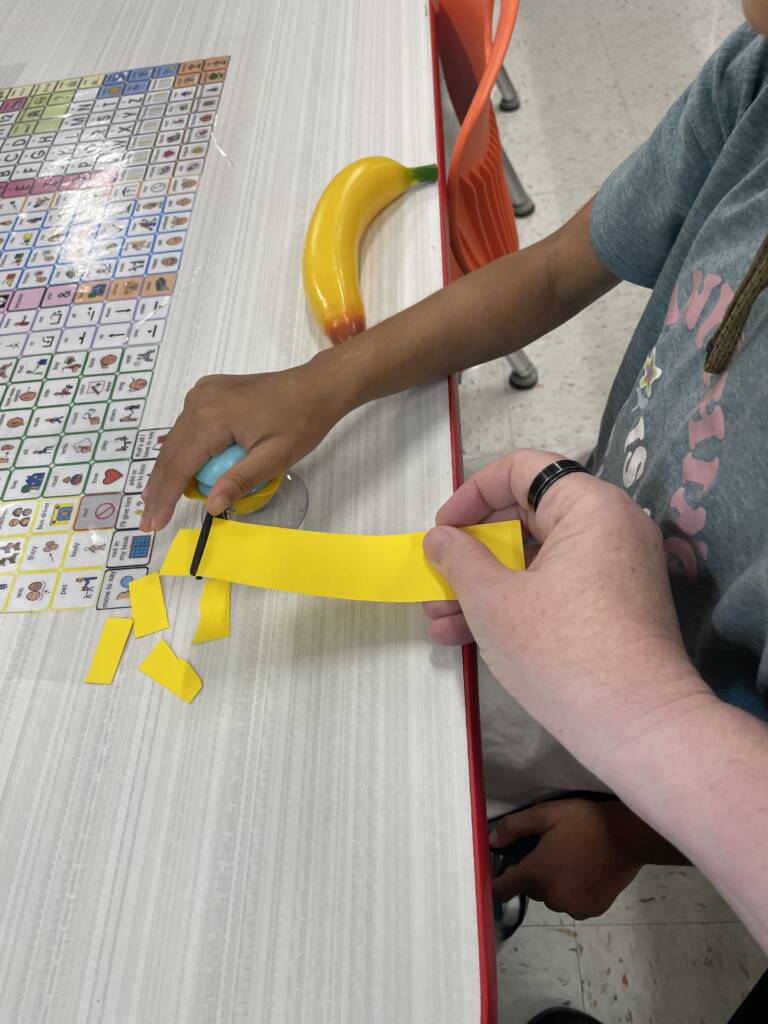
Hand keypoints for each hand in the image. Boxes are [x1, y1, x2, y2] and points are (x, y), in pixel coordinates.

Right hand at [141, 353, 348, 530]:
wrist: (316, 386)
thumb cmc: (301, 421)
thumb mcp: (275, 457)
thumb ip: (240, 480)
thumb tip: (211, 506)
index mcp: (213, 417)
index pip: (179, 465)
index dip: (165, 498)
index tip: (154, 523)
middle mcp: (199, 401)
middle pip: (171, 452)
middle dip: (159, 489)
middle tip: (149, 520)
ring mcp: (202, 393)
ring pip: (176, 440)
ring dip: (169, 471)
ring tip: (158, 502)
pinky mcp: (209, 392)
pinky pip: (188, 428)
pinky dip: (183, 451)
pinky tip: (179, 473)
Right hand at [422, 449, 709, 768]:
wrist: (639, 727)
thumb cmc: (562, 650)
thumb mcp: (495, 601)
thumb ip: (460, 559)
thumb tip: (441, 538)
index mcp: (589, 506)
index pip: (521, 470)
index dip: (471, 496)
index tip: (442, 532)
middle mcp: (610, 527)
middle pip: (527, 518)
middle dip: (471, 553)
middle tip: (434, 579)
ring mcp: (616, 571)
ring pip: (536, 562)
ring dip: (483, 588)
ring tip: (436, 621)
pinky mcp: (615, 610)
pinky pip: (555, 591)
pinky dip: (516, 606)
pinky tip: (465, 638)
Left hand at [490, 799, 644, 918]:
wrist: (628, 836)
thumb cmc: (585, 821)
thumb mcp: (546, 814)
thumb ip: (515, 828)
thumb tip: (492, 842)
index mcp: (537, 874)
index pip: (502, 889)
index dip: (497, 881)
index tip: (500, 872)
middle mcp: (552, 897)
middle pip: (531, 889)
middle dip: (535, 874)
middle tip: (549, 850)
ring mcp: (573, 906)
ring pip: (552, 897)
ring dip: (554, 884)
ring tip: (570, 860)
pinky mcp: (592, 910)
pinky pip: (572, 904)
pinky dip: (573, 892)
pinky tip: (584, 872)